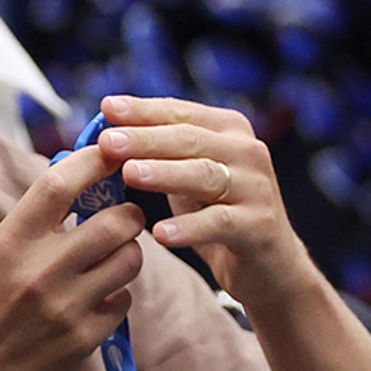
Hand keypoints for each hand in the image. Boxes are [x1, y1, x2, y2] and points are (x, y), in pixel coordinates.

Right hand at [0, 145, 144, 370]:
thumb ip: (29, 227)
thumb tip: (72, 186)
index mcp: (8, 243)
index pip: (58, 185)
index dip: (91, 161)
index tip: (109, 151)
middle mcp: (38, 270)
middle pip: (113, 222)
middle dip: (128, 215)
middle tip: (125, 218)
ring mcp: (65, 306)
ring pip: (129, 259)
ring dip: (128, 254)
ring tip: (110, 260)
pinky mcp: (84, 339)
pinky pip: (123, 300)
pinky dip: (116, 295)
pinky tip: (94, 302)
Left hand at [97, 95, 311, 309]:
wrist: (269, 263)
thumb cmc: (215, 210)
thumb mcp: (185, 175)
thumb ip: (155, 152)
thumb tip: (101, 133)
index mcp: (228, 130)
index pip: (180, 113)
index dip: (143, 110)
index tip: (106, 107)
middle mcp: (247, 152)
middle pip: (189, 140)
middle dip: (145, 139)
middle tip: (107, 142)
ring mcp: (257, 188)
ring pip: (204, 175)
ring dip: (165, 173)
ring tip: (130, 174)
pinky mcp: (260, 227)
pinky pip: (220, 224)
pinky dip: (189, 228)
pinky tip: (160, 233)